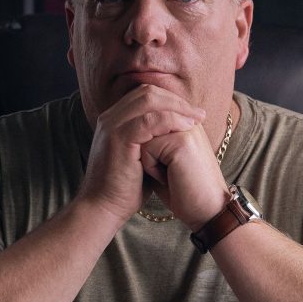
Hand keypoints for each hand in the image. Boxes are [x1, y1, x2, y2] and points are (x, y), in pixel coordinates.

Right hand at [77, 85, 206, 226]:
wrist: (103, 209)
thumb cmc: (125, 189)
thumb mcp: (143, 159)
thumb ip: (154, 143)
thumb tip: (178, 134)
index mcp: (114, 120)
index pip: (145, 95)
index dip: (171, 101)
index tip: (192, 114)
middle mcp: (110, 118)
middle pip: (148, 92)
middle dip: (177, 101)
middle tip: (199, 113)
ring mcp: (112, 126)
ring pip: (149, 101)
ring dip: (177, 108)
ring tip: (197, 119)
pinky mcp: (119, 138)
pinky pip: (149, 120)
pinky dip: (170, 120)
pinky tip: (186, 128)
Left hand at [141, 120, 229, 230]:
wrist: (206, 212)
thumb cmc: (183, 191)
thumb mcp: (164, 161)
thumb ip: (152, 141)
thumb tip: (130, 133)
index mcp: (185, 122)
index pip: (148, 124)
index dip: (149, 151)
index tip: (170, 169)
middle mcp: (188, 120)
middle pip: (144, 129)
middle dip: (148, 154)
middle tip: (170, 173)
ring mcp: (186, 129)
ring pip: (144, 138)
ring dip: (149, 161)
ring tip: (171, 174)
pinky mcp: (182, 141)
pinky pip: (147, 149)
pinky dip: (152, 169)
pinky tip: (170, 178)